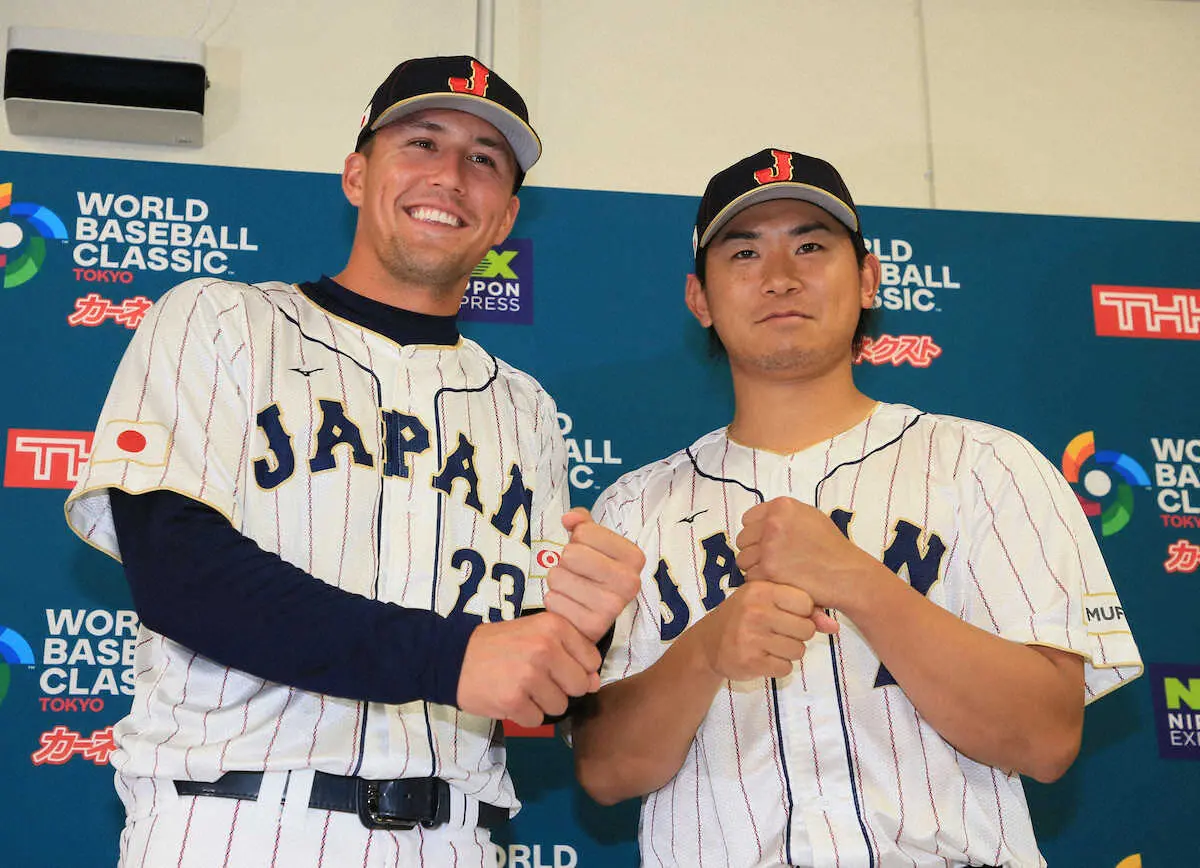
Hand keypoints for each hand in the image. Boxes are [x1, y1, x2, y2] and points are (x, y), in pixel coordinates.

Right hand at [457, 612, 600, 726]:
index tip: (557, 667)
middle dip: (561, 688)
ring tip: (520, 687)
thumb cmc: (498, 645)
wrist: (452, 657)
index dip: (577, 669)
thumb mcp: (535, 633)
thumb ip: (569, 652)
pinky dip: (524, 715)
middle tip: (536, 679)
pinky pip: (537, 721)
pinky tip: (509, 698)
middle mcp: (544, 648)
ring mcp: (529, 675)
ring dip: (542, 703)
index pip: (591, 659)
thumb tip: (596, 683)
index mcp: (554, 626)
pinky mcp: (513, 701)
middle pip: (579, 686)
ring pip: (559, 706)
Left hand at [544, 507, 644, 640]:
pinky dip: (555, 601)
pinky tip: (569, 606)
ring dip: (557, 581)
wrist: (592, 615)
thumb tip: (568, 518)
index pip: (584, 532)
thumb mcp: (594, 544)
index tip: (588, 553)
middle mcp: (630, 582)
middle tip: (577, 573)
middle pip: (570, 554)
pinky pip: (552, 599)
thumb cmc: (592, 573)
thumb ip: (583, 523)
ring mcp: (613, 606)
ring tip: (572, 589)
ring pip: (557, 576)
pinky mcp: (592, 626)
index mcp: (634, 556)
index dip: (577, 540)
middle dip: (565, 561)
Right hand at [693, 581, 826, 680]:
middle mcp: (755, 611)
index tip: (788, 614)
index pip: (805, 602)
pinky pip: (785, 668)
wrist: (708, 644)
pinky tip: (764, 657)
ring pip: (798, 651)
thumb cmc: (744, 617)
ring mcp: (751, 637)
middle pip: (806, 629)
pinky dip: (779, 667)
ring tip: (771, 645)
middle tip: (779, 633)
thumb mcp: (767, 603)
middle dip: (798, 635)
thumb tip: (834, 627)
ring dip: (789, 652)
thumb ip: (803, 610)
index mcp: (760, 590)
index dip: (803, 612)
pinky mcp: (750, 661)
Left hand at [736, 497, 872, 628]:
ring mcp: (770, 546)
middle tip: (773, 561)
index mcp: (782, 506)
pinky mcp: (769, 569)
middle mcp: (773, 523)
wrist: (847, 574)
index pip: (747, 519)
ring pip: (743, 560)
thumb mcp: (810, 517)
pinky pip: (750, 577)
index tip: (766, 543)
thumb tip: (759, 521)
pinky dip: (762, 582)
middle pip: (743, 540)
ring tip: (777, 572)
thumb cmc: (831, 547)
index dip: (756, 533)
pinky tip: (779, 582)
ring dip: (756, 568)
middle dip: (754, 551)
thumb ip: (783, 515)